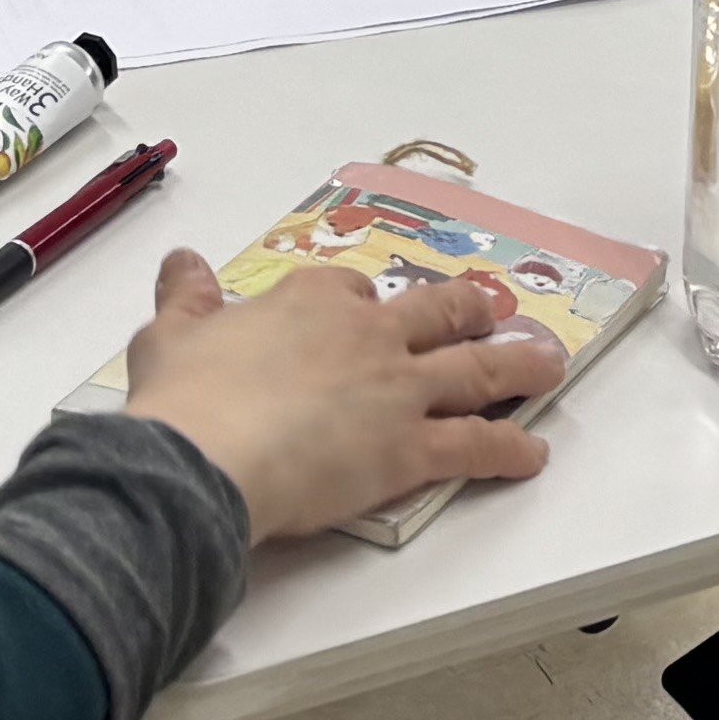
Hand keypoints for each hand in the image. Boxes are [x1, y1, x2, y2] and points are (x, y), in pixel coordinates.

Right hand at [121, 251, 563, 546]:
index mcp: (309, 302)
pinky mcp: (411, 450)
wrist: (205, 457)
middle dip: (467, 311)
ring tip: (548, 365)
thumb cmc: (186, 398)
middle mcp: (367, 335)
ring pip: (476, 370)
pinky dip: (510, 449)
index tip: (367, 308)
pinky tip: (533, 453)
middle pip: (435, 312)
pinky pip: (476, 447)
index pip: (350, 288)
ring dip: (518, 366)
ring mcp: (398, 390)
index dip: (365, 301)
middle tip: (490, 312)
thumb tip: (181, 262)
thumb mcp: (170, 334)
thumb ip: (185, 297)